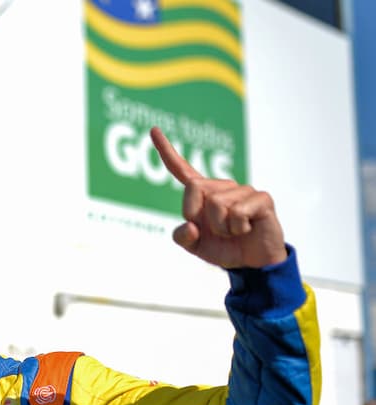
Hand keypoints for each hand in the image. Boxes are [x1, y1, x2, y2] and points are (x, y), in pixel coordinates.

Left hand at [151, 127, 286, 268]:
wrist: (253, 263)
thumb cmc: (224, 248)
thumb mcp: (195, 246)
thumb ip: (182, 237)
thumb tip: (189, 224)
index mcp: (202, 194)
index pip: (182, 170)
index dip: (166, 151)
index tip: (153, 130)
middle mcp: (222, 187)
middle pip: (194, 188)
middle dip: (199, 216)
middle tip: (217, 230)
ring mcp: (243, 190)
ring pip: (217, 204)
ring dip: (222, 227)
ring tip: (234, 231)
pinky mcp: (261, 198)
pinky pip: (237, 212)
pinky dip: (238, 228)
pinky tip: (247, 229)